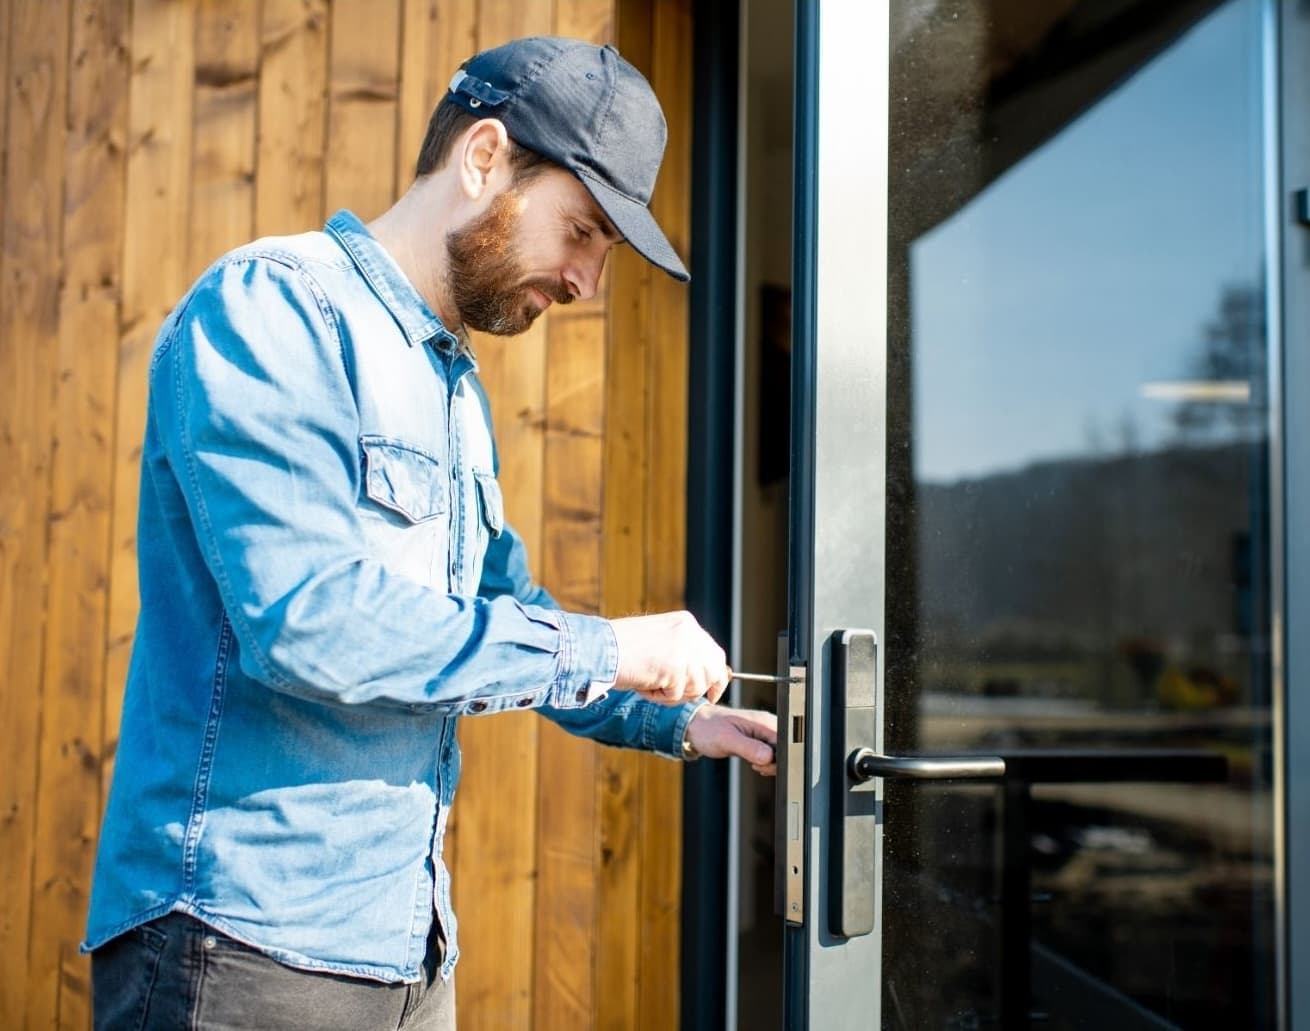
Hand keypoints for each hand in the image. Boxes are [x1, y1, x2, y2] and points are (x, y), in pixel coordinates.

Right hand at [610, 611, 729, 705]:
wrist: (599, 648)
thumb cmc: (620, 648)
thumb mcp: (659, 642)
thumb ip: (682, 653)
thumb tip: (704, 679)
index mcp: (686, 623)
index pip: (714, 653)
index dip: (715, 676)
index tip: (712, 693)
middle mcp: (690, 632)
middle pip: (714, 671)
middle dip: (701, 689)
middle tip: (684, 697)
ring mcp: (684, 649)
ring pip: (695, 687)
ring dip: (673, 694)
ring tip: (650, 683)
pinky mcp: (675, 667)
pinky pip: (676, 696)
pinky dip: (659, 697)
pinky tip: (643, 684)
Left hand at [684, 704, 776, 775]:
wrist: (696, 726)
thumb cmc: (708, 728)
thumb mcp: (727, 739)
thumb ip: (748, 747)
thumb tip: (768, 757)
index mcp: (763, 722)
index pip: (786, 742)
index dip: (779, 757)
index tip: (764, 763)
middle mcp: (766, 725)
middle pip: (785, 749)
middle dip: (774, 762)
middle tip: (755, 764)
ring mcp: (763, 733)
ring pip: (778, 753)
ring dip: (768, 763)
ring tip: (752, 762)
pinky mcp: (758, 740)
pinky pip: (770, 754)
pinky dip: (764, 762)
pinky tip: (753, 762)